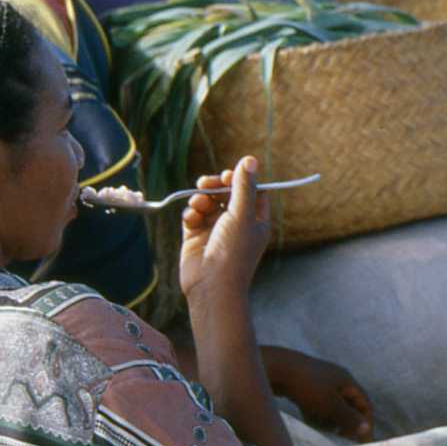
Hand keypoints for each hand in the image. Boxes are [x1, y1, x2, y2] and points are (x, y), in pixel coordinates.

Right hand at [179, 156, 271, 303]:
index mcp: (255, 220)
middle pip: (226, 193)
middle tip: (206, 182)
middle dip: (216, 185)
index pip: (252, 191)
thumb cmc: (233, 251)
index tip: (229, 175)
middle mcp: (236, 223)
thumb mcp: (242, 215)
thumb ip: (243, 186)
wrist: (210, 286)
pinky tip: (191, 218)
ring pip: (207, 202)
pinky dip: (191, 213)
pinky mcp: (195, 236)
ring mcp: (215, 229)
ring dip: (201, 198)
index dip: (240, 180)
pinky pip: (192, 215)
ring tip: (198, 202)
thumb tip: (250, 159)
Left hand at [265, 348, 374, 442]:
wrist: (276, 368)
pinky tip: (310, 420)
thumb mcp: (330, 405)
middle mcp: (336, 379)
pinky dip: (316, 414)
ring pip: (331, 406)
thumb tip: (368, 430)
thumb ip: (349, 418)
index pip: (364, 403)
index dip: (366, 422)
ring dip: (331, 420)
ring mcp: (319, 382)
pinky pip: (316, 404)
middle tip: (345, 440)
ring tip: (327, 432)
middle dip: (348, 422)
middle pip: (348, 405)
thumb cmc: (307, 387)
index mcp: (346, 380)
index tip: (363, 442)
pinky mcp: (305, 386)